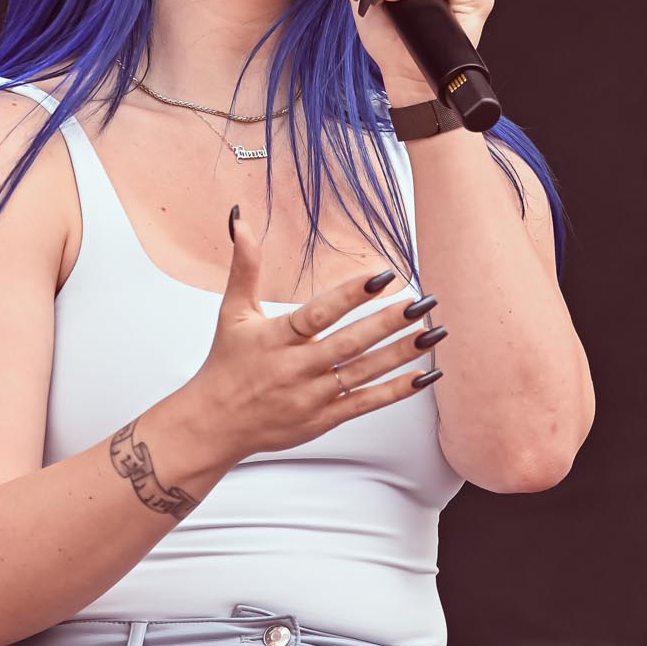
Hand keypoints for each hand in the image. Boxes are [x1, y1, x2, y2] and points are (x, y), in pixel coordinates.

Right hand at [186, 208, 445, 463]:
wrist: (215, 425)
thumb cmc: (226, 365)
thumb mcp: (232, 313)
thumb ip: (244, 267)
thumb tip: (241, 220)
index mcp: (276, 339)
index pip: (319, 313)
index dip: (351, 295)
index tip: (383, 276)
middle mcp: (296, 368)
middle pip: (349, 344)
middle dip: (388, 323)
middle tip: (421, 302)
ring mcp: (311, 396)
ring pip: (363, 372)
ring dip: (400, 353)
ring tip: (431, 332)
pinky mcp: (322, 419)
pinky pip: (364, 404)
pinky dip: (395, 391)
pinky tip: (423, 375)